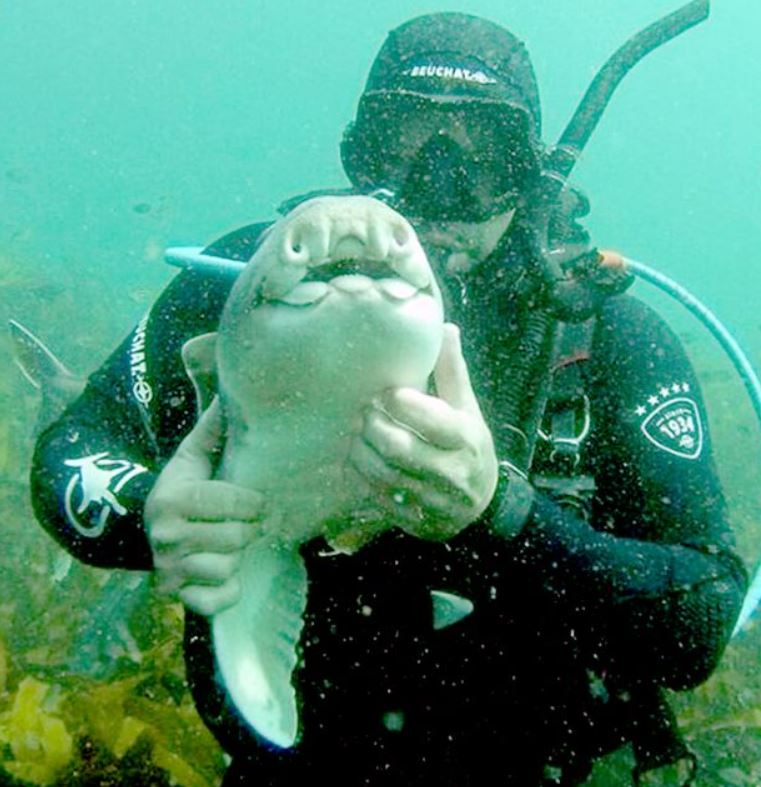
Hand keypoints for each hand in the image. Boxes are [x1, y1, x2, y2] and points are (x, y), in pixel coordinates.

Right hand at [144, 398, 264, 615]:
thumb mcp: (193, 455)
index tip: (256, 500)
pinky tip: (225, 573)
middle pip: (236, 537)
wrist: (147, 529)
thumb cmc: (184, 487)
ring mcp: (168, 570)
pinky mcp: (176, 596)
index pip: (231, 502)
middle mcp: (164, 537)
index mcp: (171, 499)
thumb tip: (234, 389)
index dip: (252, 501)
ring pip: (228, 568)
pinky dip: (228, 590)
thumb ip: (215, 427)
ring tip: (231, 544)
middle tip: (246, 523)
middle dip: (248, 529)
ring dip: (237, 557)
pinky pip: (217, 601)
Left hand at [349, 323, 497, 539]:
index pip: (430, 418)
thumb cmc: (468, 446)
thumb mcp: (467, 408)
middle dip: (373, 427)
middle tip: (362, 414)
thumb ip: (451, 372)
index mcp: (467, 438)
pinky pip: (379, 500)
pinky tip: (356, 463)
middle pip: (399, 448)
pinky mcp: (417, 521)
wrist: (482, 506)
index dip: (400, 402)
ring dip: (361, 453)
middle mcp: (454, 472)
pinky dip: (362, 479)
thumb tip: (445, 327)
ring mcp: (435, 501)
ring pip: (384, 475)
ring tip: (355, 437)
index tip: (384, 392)